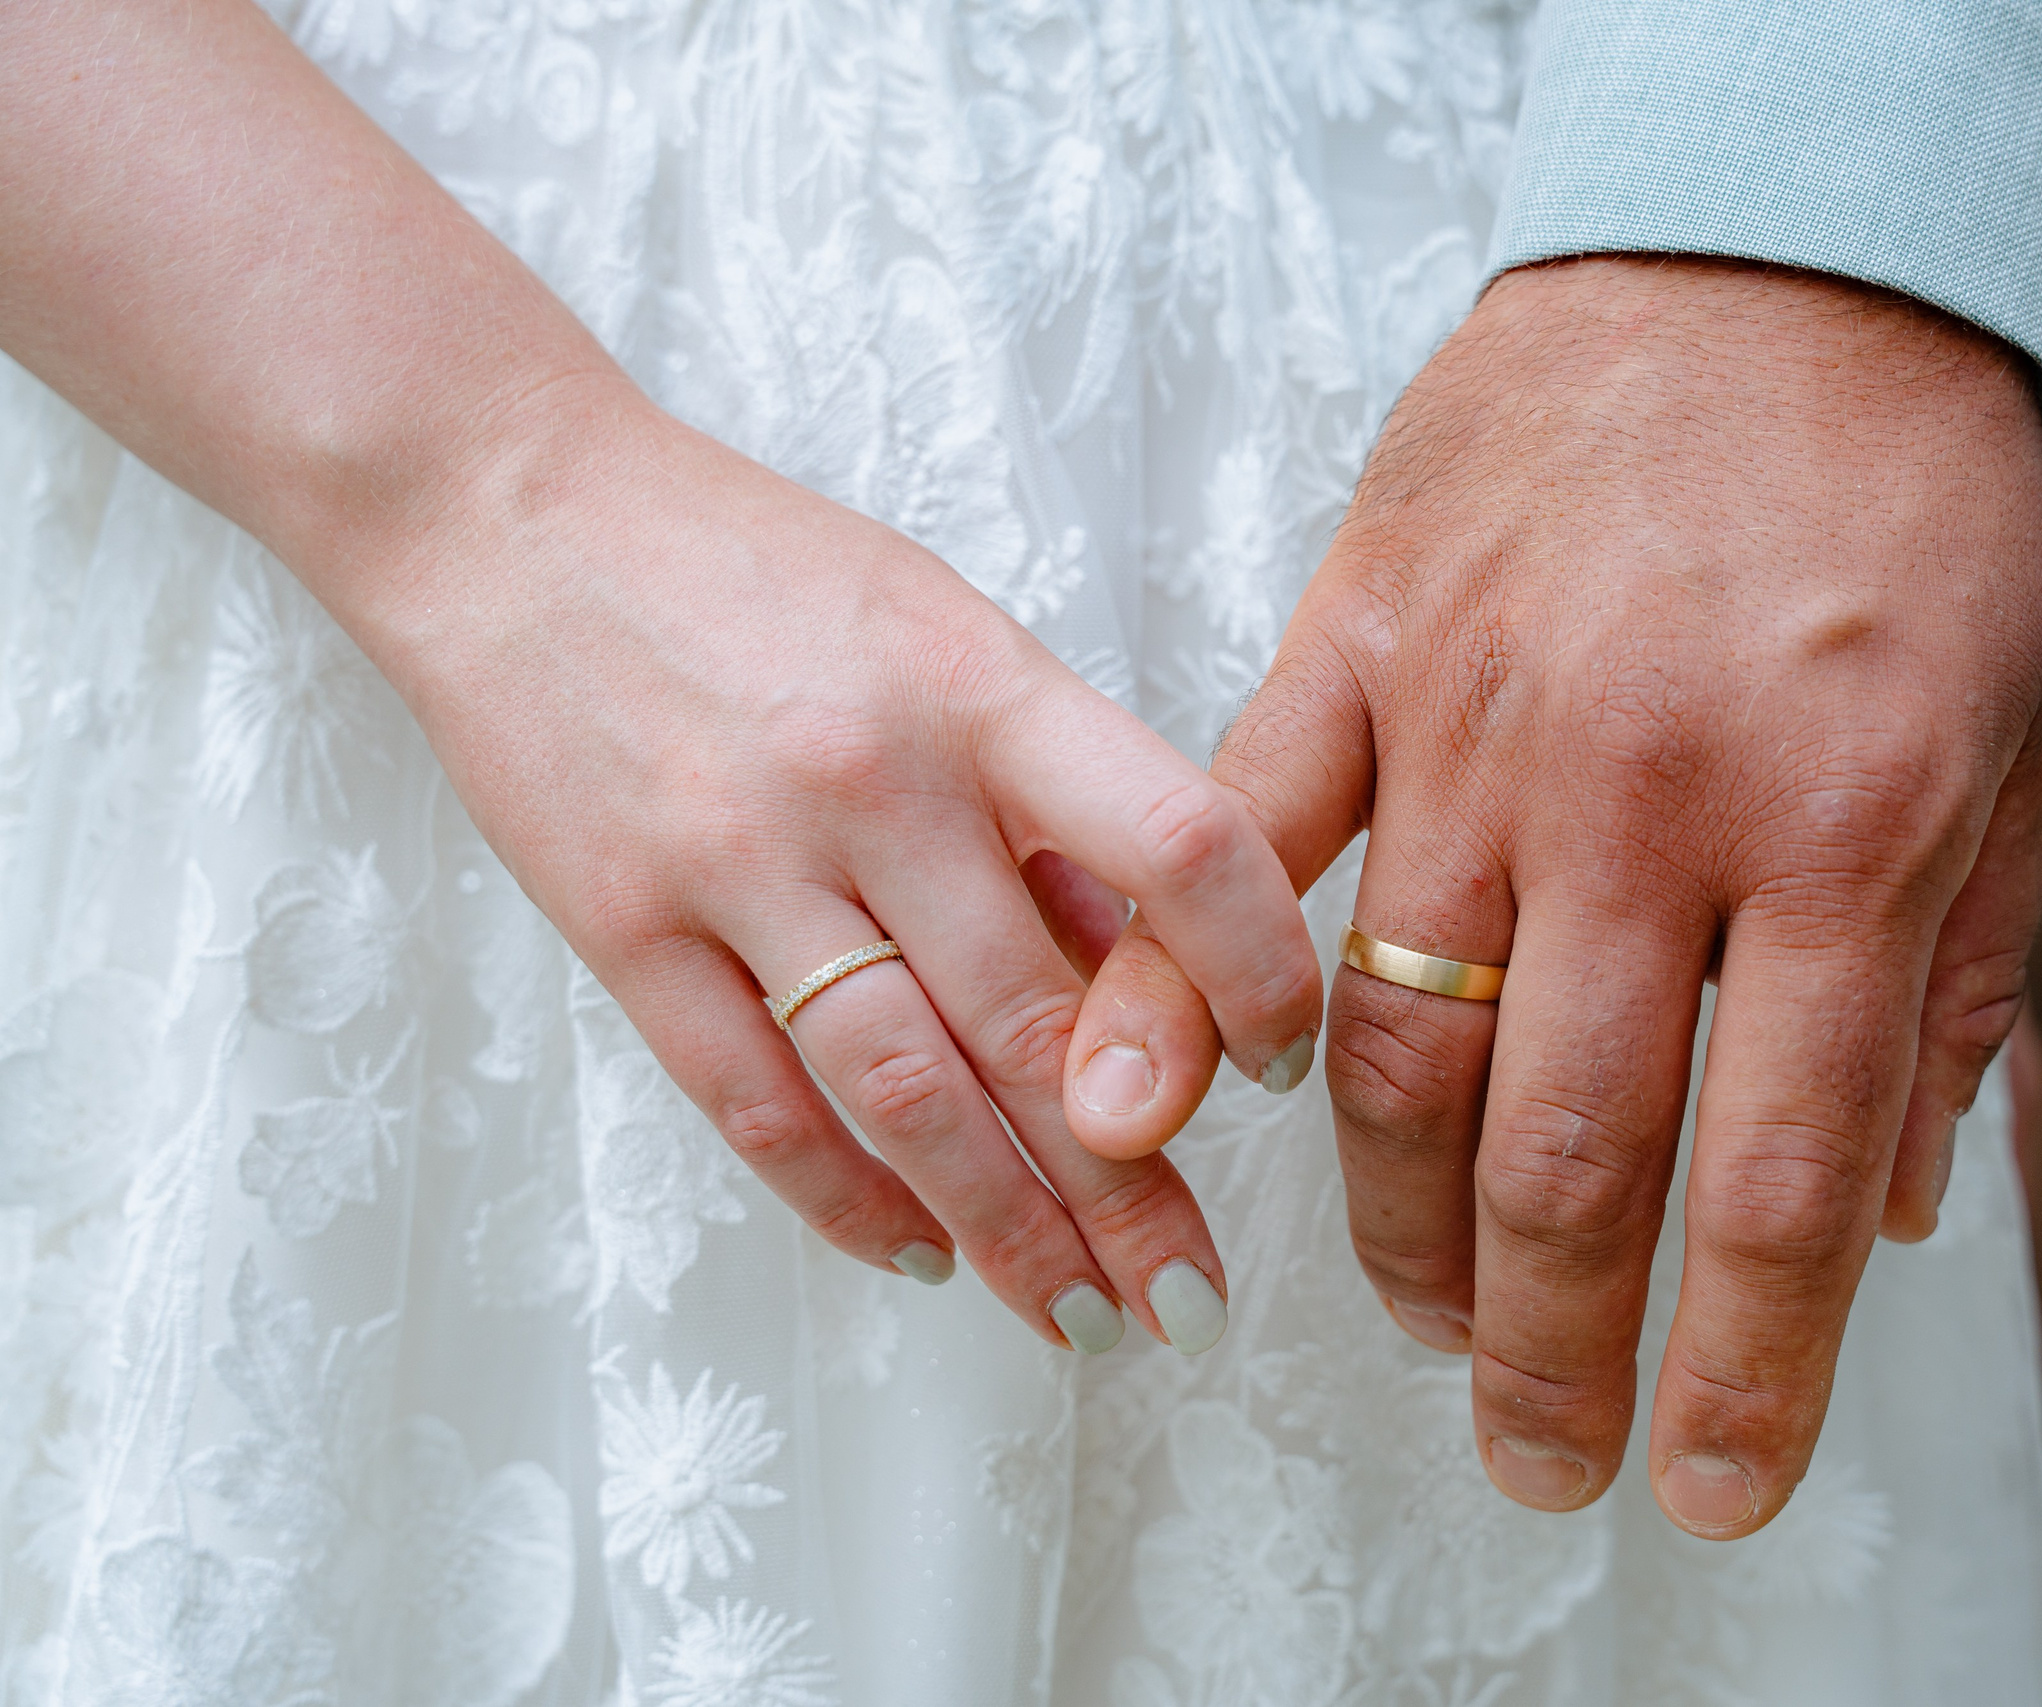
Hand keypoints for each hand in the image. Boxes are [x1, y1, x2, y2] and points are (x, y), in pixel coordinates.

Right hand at [350, 394, 1322, 1351]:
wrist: (511, 514)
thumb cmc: (757, 569)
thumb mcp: (944, 632)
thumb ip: (1048, 794)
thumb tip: (1151, 969)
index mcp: (981, 688)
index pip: (1179, 845)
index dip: (1253, 972)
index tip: (1281, 1063)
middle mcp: (873, 779)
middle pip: (1035, 1024)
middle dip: (1130, 1189)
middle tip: (1191, 1300)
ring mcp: (739, 859)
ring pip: (903, 1091)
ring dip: (1006, 1228)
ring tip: (1080, 1316)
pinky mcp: (623, 925)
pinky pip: (754, 1101)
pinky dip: (844, 1198)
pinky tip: (920, 1254)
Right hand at [1071, 256, 2041, 1529]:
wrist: (1770, 265)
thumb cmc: (1906, 505)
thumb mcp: (2018, 744)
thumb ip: (1954, 989)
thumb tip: (1903, 1212)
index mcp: (1837, 834)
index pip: (1776, 1177)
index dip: (1737, 1366)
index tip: (1705, 1484)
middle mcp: (1644, 800)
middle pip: (1569, 1153)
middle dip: (1551, 1351)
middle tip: (1544, 1460)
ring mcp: (1479, 722)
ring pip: (1399, 1040)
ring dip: (1400, 1229)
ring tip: (1428, 1325)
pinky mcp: (1360, 646)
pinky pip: (1242, 838)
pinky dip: (1179, 988)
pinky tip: (1131, 1112)